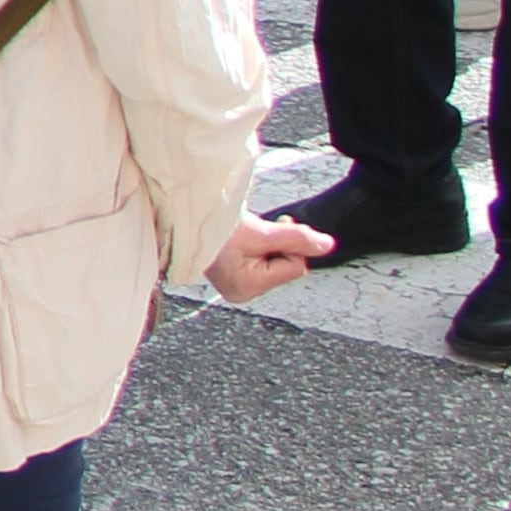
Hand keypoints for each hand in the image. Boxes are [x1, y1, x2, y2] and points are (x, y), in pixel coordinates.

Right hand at [204, 215, 335, 304]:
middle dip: (278, 245)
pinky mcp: (232, 276)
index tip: (274, 229)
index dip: (290, 245)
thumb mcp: (261, 232)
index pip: (295, 267)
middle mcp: (241, 291)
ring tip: (246, 234)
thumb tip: (326, 245)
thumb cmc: (211, 228)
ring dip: (267, 244)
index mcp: (248, 287)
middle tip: (259, 231)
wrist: (184, 218)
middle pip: (285, 267)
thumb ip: (297, 239)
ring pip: (274, 263)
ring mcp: (236, 285)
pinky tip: (242, 239)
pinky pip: (260, 262)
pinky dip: (257, 247)